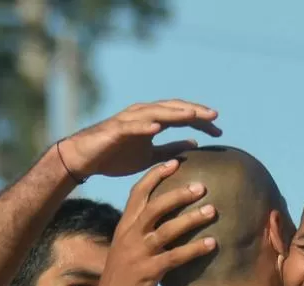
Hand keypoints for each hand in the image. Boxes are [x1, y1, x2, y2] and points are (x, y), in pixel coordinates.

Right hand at [58, 100, 220, 178]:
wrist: (84, 159)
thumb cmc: (116, 156)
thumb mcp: (150, 156)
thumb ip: (171, 149)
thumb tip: (195, 144)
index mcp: (154, 120)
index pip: (182, 117)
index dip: (201, 122)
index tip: (219, 131)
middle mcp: (144, 114)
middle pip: (174, 109)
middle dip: (195, 112)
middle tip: (215, 118)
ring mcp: (129, 120)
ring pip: (156, 112)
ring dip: (174, 113)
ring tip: (192, 116)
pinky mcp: (115, 129)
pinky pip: (132, 126)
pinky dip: (144, 125)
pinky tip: (157, 127)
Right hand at [94, 159, 217, 285]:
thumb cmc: (122, 273)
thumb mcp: (126, 244)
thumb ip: (141, 228)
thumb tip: (164, 213)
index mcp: (125, 225)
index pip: (138, 192)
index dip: (156, 175)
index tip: (175, 162)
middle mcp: (130, 235)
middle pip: (155, 206)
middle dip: (179, 194)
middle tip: (202, 187)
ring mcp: (139, 253)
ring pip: (167, 229)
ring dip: (192, 219)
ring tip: (213, 211)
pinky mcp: (149, 271)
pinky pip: (175, 257)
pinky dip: (195, 249)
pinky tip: (212, 244)